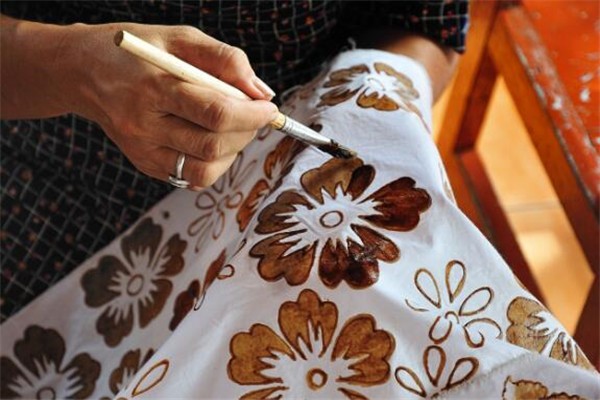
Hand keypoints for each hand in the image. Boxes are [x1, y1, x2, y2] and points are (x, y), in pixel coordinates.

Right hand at [1, 17, 277, 188]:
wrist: (82, 72)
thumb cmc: (136, 50)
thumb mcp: (179, 38)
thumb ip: (224, 59)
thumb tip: (261, 92)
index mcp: (153, 86)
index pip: (215, 113)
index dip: (252, 115)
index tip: (269, 108)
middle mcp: (144, 125)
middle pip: (213, 145)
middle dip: (247, 131)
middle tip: (254, 114)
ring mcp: (143, 151)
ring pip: (206, 168)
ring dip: (234, 150)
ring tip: (233, 126)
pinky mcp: (145, 165)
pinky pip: (193, 176)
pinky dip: (215, 160)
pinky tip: (211, 137)